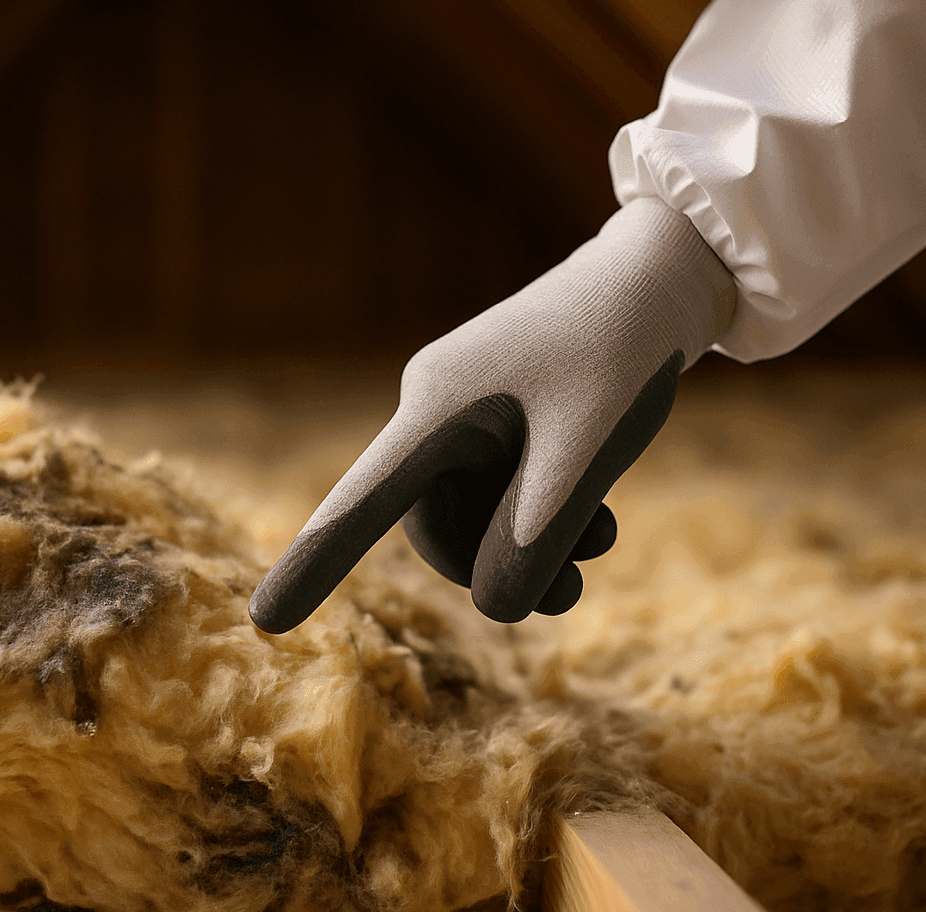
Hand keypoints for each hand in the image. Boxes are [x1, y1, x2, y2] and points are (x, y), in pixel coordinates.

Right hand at [250, 198, 736, 632]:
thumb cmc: (623, 350)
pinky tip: (600, 520)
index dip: (313, 564)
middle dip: (494, 566)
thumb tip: (493, 607)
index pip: (361, 501)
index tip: (262, 620)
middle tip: (570, 593)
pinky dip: (543, 518)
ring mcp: (466, 413)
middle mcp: (435, 408)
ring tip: (601, 544)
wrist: (662, 276)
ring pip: (474, 515)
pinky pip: (500, 491)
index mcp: (437, 406)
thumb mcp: (589, 448)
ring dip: (530, 545)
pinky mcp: (498, 417)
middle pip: (432, 525)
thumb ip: (538, 533)